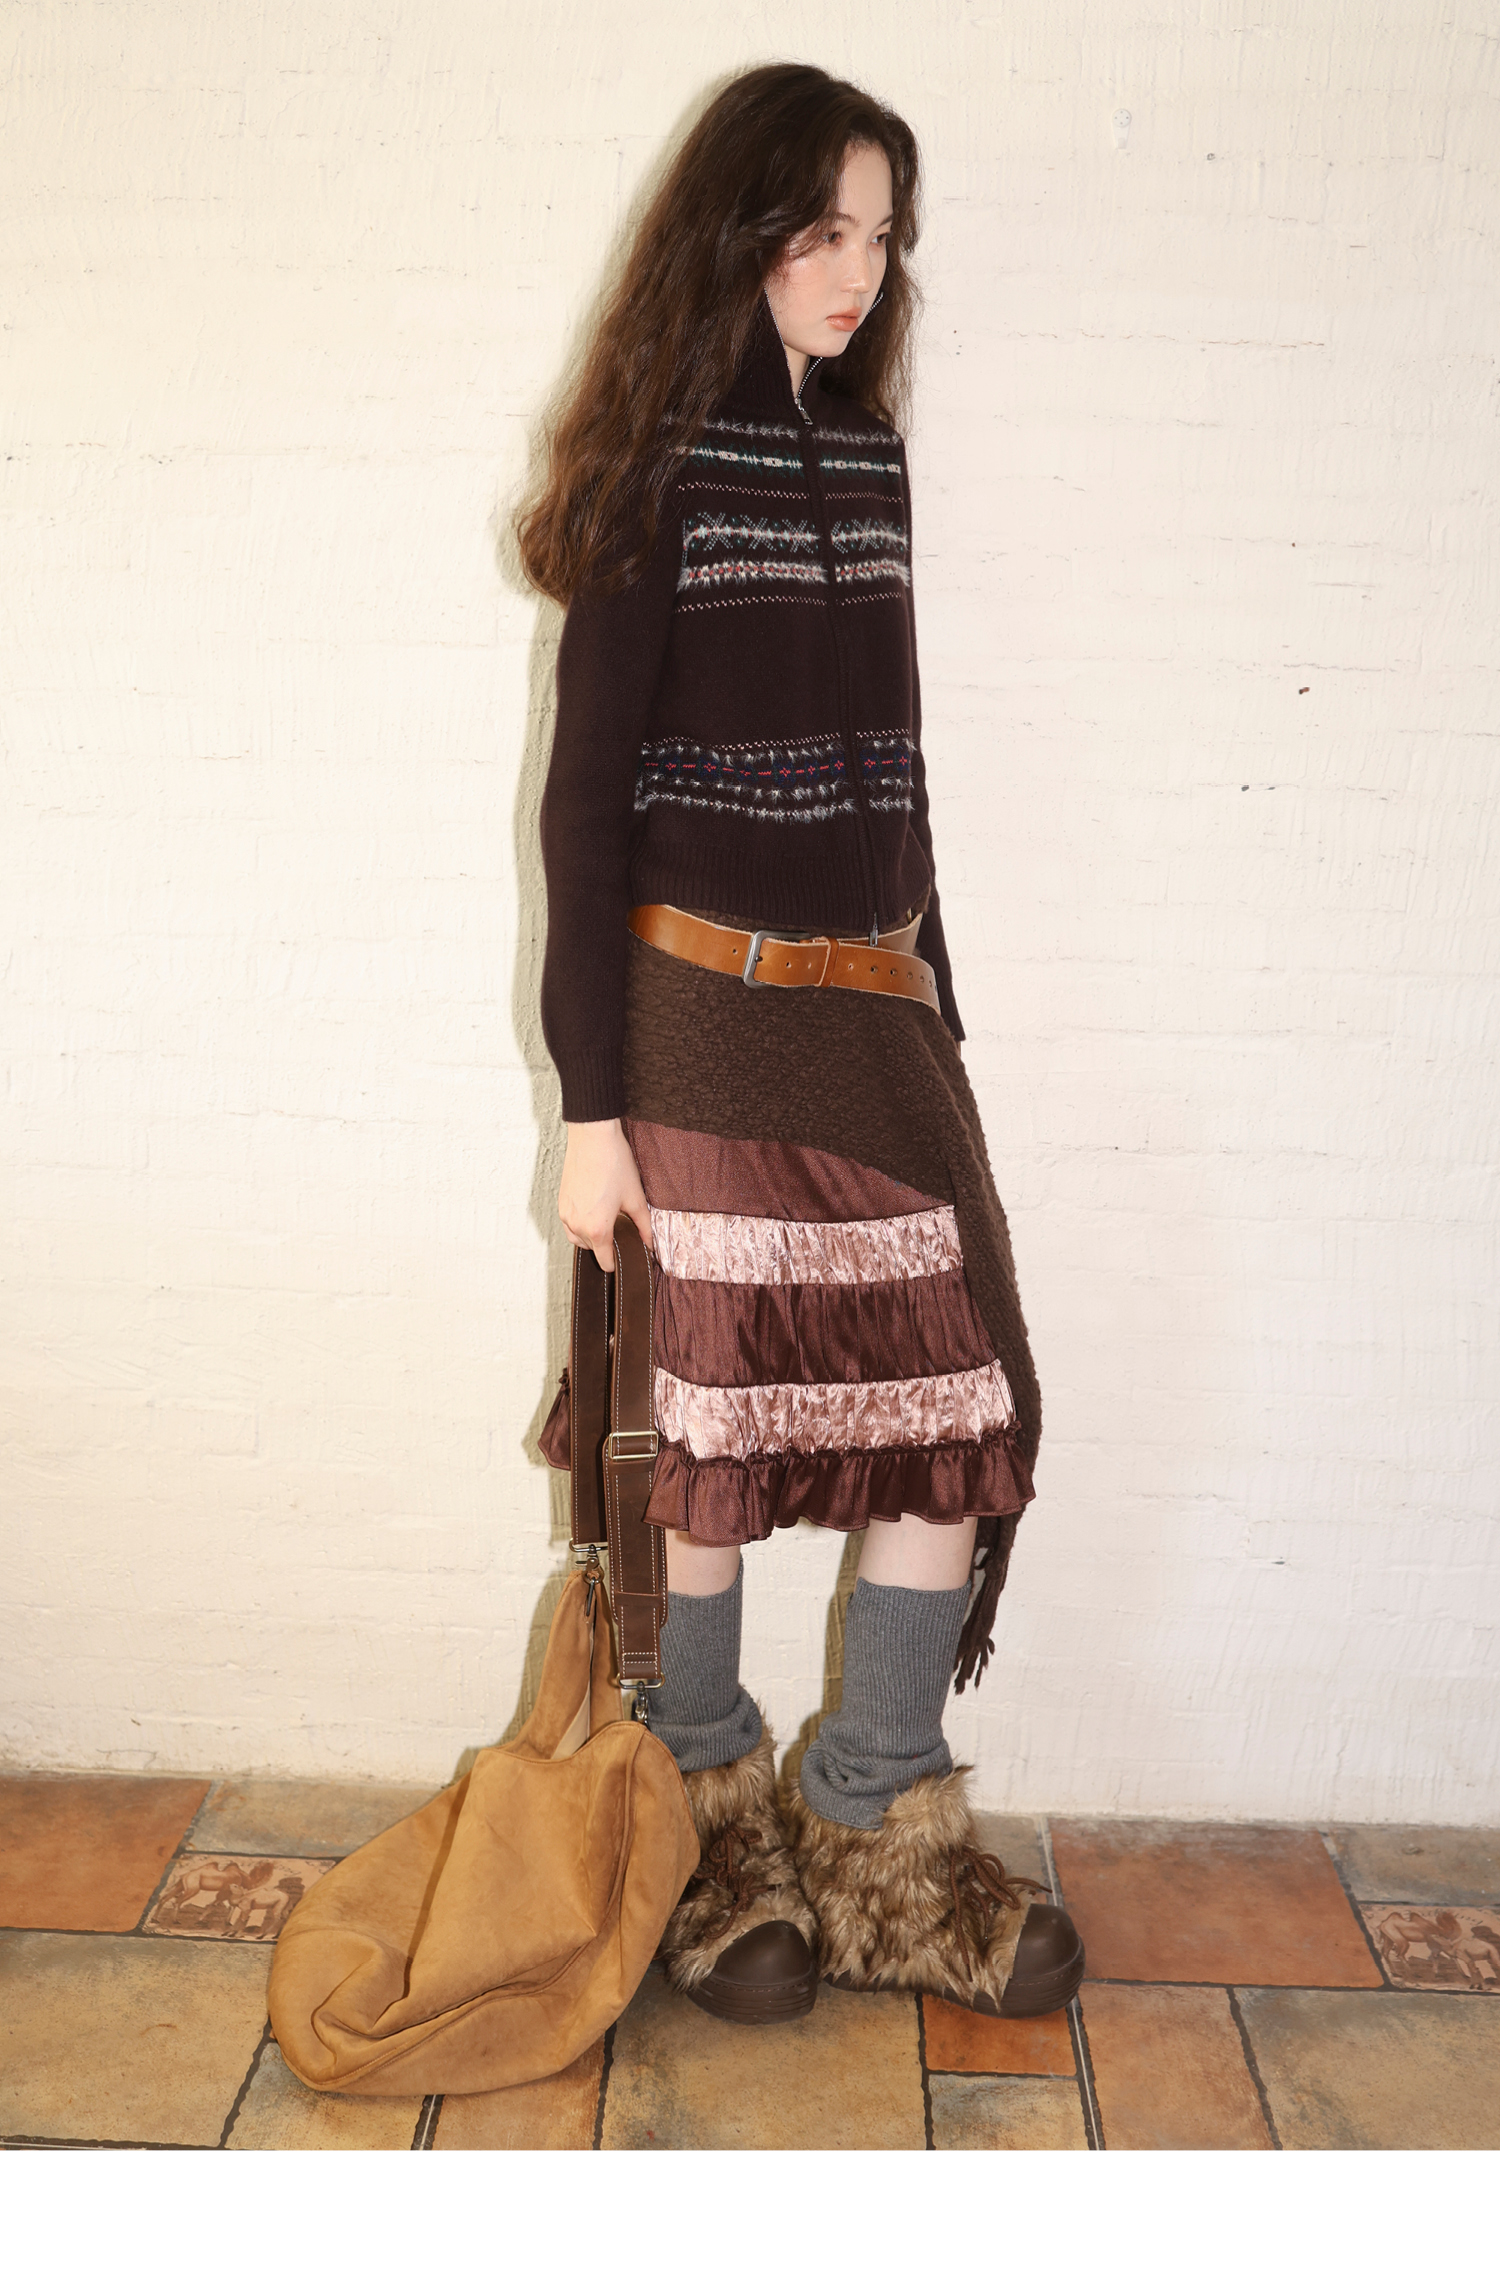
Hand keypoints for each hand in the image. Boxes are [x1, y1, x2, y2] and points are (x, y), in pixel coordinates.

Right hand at [558, 1118, 653, 1270]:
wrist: (592, 1137)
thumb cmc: (614, 1163)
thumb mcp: (636, 1198)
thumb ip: (644, 1226)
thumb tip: (650, 1244)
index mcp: (597, 1229)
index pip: (606, 1262)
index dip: (619, 1260)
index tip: (627, 1252)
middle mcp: (577, 1226)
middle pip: (592, 1250)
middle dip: (606, 1243)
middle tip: (621, 1225)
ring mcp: (566, 1214)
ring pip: (578, 1238)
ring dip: (591, 1235)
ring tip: (607, 1217)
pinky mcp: (560, 1202)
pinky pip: (569, 1224)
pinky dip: (580, 1223)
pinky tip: (594, 1207)